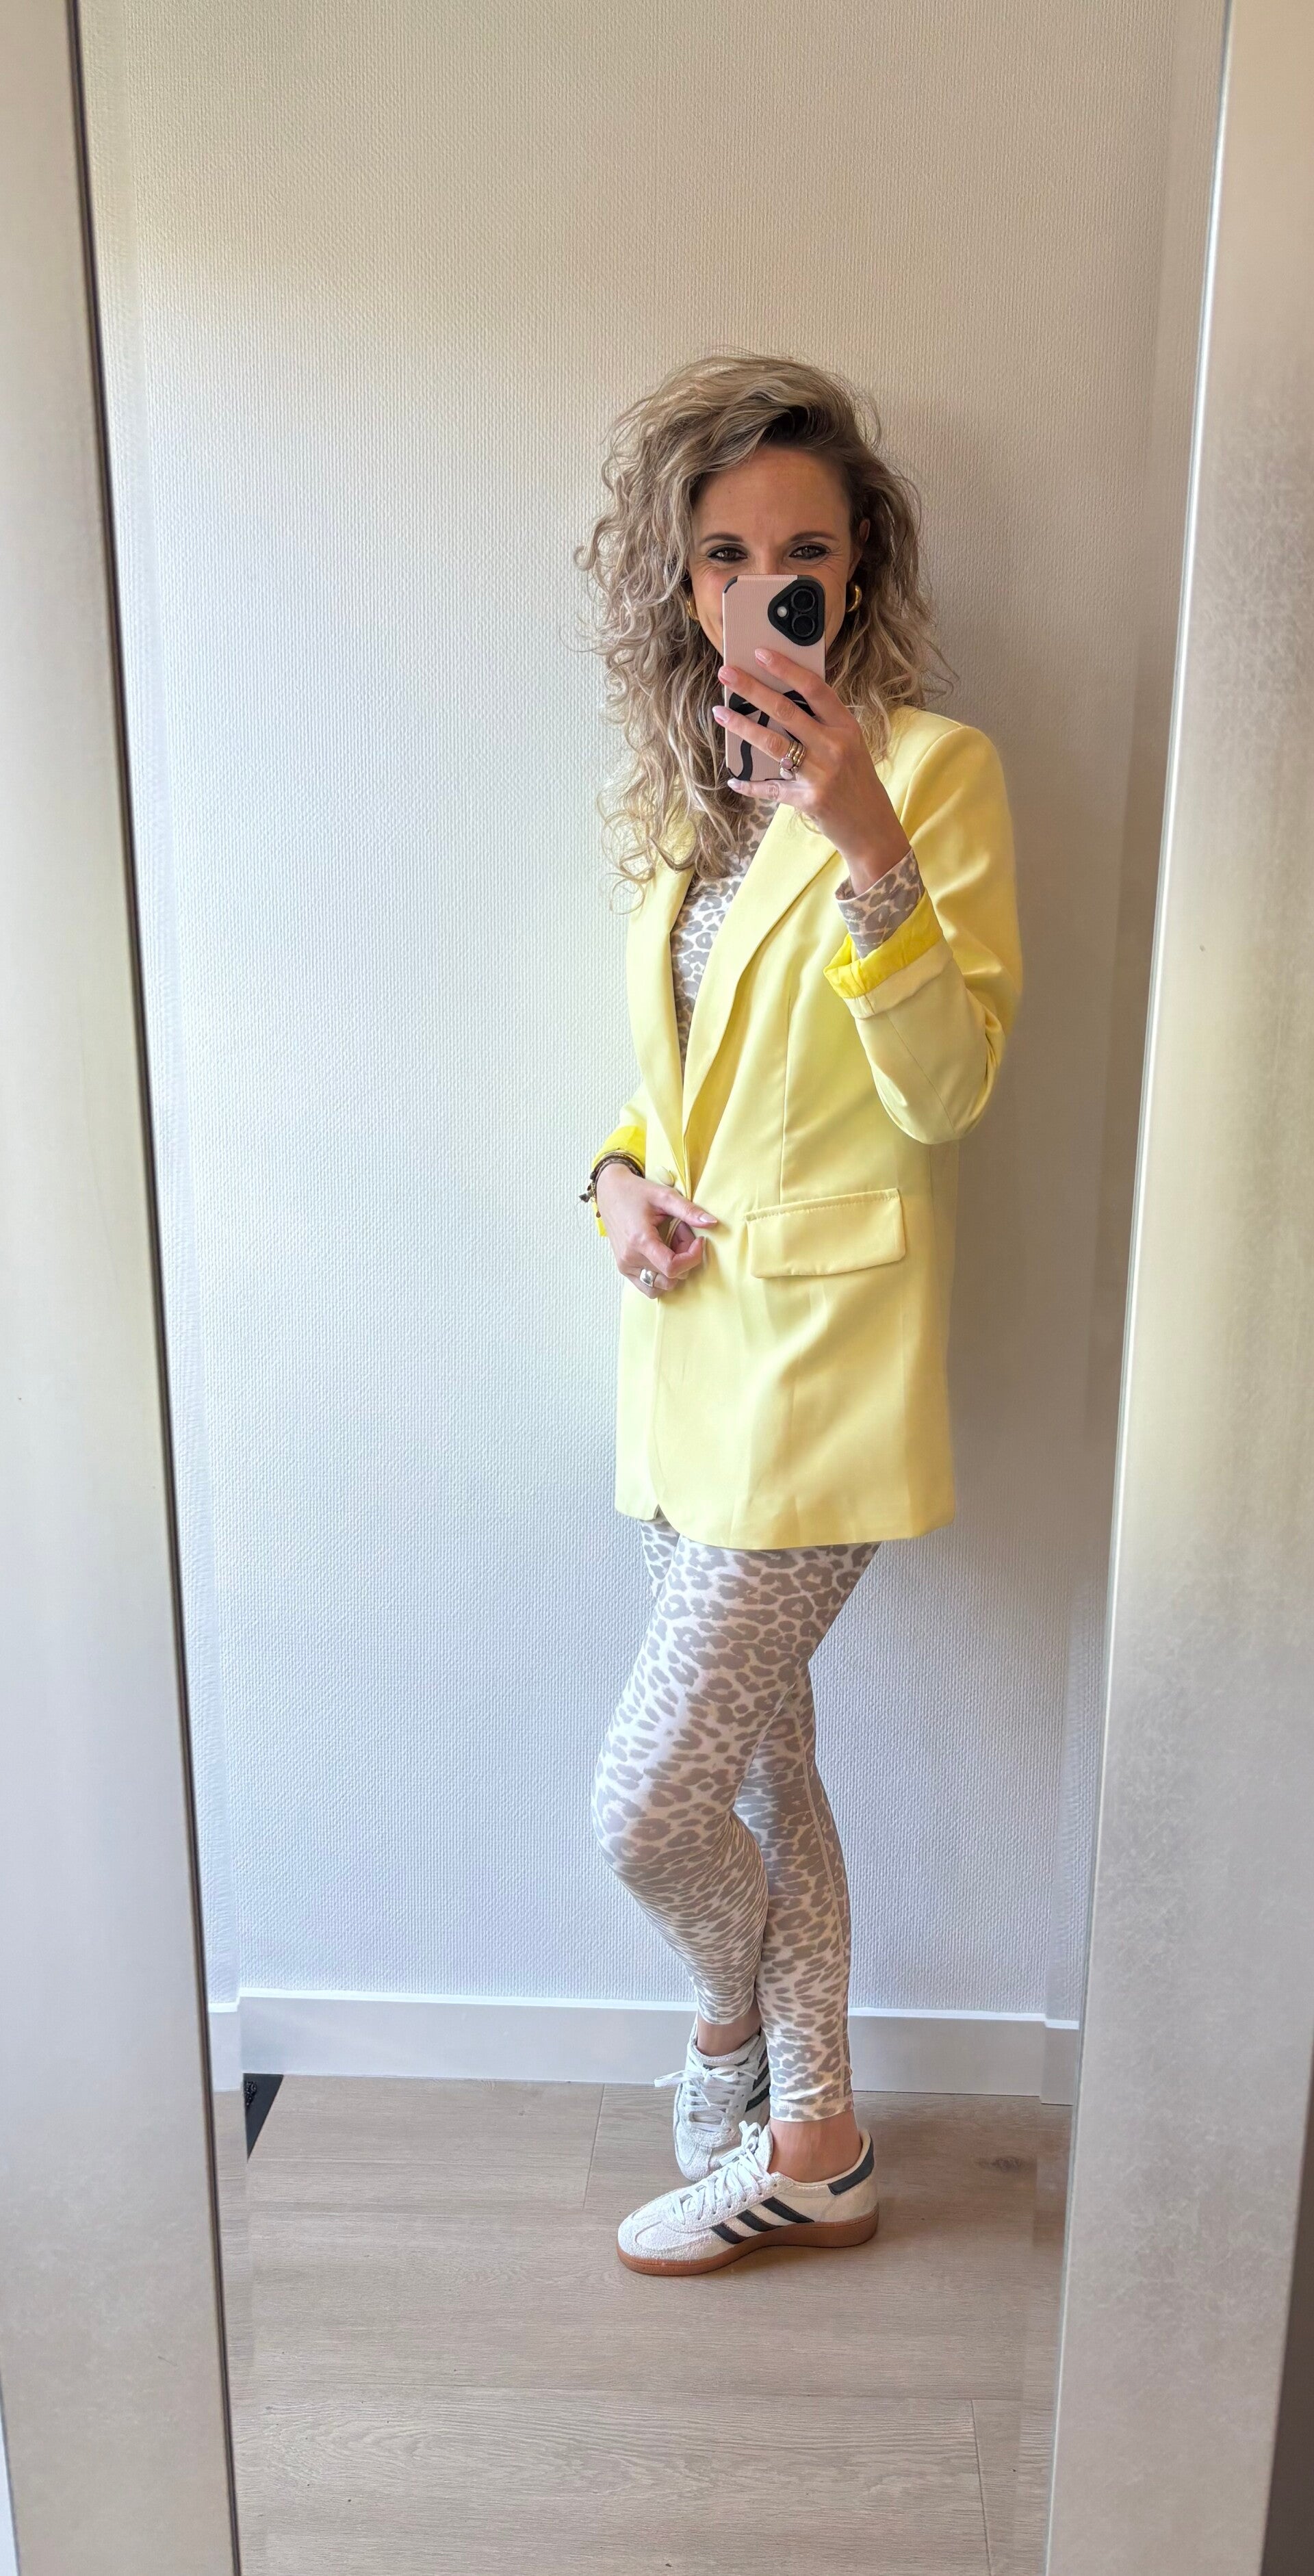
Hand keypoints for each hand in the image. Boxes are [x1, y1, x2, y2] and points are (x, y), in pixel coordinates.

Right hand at [595, 1164, 717, 1294]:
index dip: (692, 1258)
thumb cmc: (635, 1192)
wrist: (610, 1192)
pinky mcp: (624, 1269)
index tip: (698, 1241)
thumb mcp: (664, 1196)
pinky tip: (661, 1254)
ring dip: (673, 1270)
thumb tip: (712, 1223)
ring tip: (670, 1246)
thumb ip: (689, 1210)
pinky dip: (661, 1276)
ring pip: (662, 1286)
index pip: (672, 1268)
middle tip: (680, 1234)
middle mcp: (630, 1259)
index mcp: (640, 1241)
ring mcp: (625, 1266)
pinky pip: (649, 1287)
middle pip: (670, 1276)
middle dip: (684, 1258)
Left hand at [714, 649, 911, 890]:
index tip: (761, 653)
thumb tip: (781, 703)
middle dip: (752, 689)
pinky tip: (734, 779)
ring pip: (773, 744)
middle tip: (726, 674)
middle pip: (786, 710)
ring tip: (720, 712)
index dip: (787, 668)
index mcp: (846, 727)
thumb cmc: (857, 783)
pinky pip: (771, 788)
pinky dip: (751, 785)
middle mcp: (835, 747)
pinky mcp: (809, 800)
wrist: (872, 828)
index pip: (815, 688)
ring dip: (742, 727)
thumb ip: (823, 726)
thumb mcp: (850, 747)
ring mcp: (822, 774)